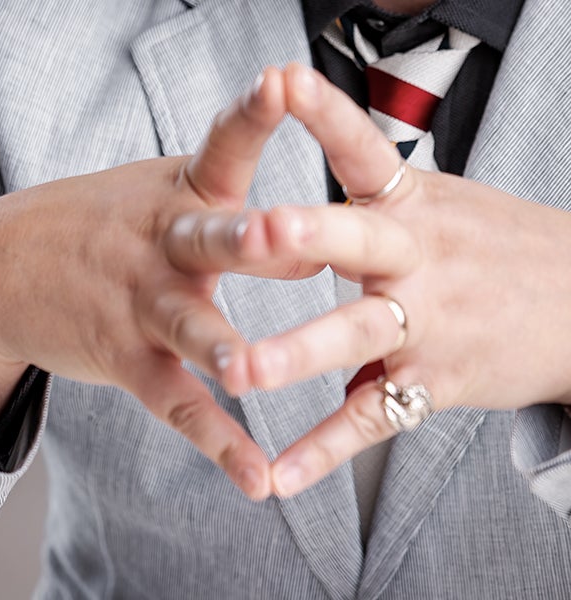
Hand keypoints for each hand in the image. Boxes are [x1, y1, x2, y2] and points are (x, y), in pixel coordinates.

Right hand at [0, 68, 298, 498]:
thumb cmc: (101, 226)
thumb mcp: (156, 195)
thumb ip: (231, 214)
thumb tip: (317, 245)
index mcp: (180, 194)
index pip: (222, 146)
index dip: (252, 114)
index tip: (280, 79)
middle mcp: (162, 245)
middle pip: (210, 238)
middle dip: (250, 238)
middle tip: (292, 233)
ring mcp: (141, 305)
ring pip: (189, 327)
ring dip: (221, 348)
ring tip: (246, 372)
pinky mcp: (126, 360)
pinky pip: (177, 402)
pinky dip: (219, 442)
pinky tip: (257, 478)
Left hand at [225, 64, 570, 496]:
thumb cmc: (496, 249)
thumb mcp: (444, 207)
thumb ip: (372, 205)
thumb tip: (293, 212)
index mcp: (414, 204)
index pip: (364, 149)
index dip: (324, 112)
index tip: (281, 79)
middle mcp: (419, 257)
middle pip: (360, 238)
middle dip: (310, 232)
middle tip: (258, 228)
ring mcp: (428, 323)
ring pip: (357, 334)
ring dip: (297, 352)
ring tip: (240, 372)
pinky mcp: (433, 383)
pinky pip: (372, 418)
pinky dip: (324, 450)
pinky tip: (279, 476)